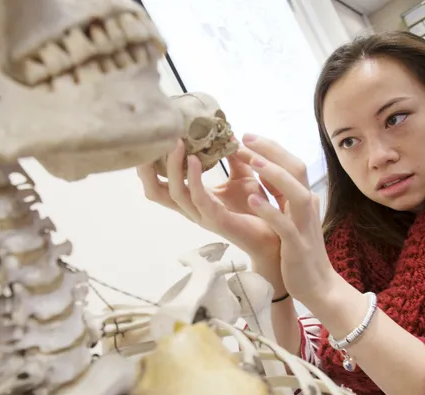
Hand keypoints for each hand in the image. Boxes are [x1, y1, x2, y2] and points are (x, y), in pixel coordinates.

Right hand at [136, 139, 280, 264]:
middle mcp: (192, 208)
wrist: (277, 233)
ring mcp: (202, 215)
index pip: (160, 184)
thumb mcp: (242, 177)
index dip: (148, 166)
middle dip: (147, 169)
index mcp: (193, 198)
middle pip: (155, 192)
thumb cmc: (257, 207)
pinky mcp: (216, 219)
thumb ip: (233, 157)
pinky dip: (193, 177)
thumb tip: (227, 132)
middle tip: (150, 142)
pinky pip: (197, 197)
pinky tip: (193, 159)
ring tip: (175, 143)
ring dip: (172, 167)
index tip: (149, 141)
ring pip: (173, 193)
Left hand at [241, 135, 338, 308]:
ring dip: (274, 175)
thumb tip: (268, 171)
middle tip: (245, 137)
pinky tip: (252, 200)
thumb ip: (283, 195)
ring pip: (295, 193)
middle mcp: (308, 208)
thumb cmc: (301, 252)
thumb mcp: (293, 217)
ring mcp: (304, 226)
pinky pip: (285, 225)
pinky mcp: (298, 246)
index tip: (247, 136)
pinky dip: (270, 211)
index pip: (291, 164)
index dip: (270, 148)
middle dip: (272, 151)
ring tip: (252, 161)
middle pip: (296, 169)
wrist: (319, 286)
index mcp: (304, 200)